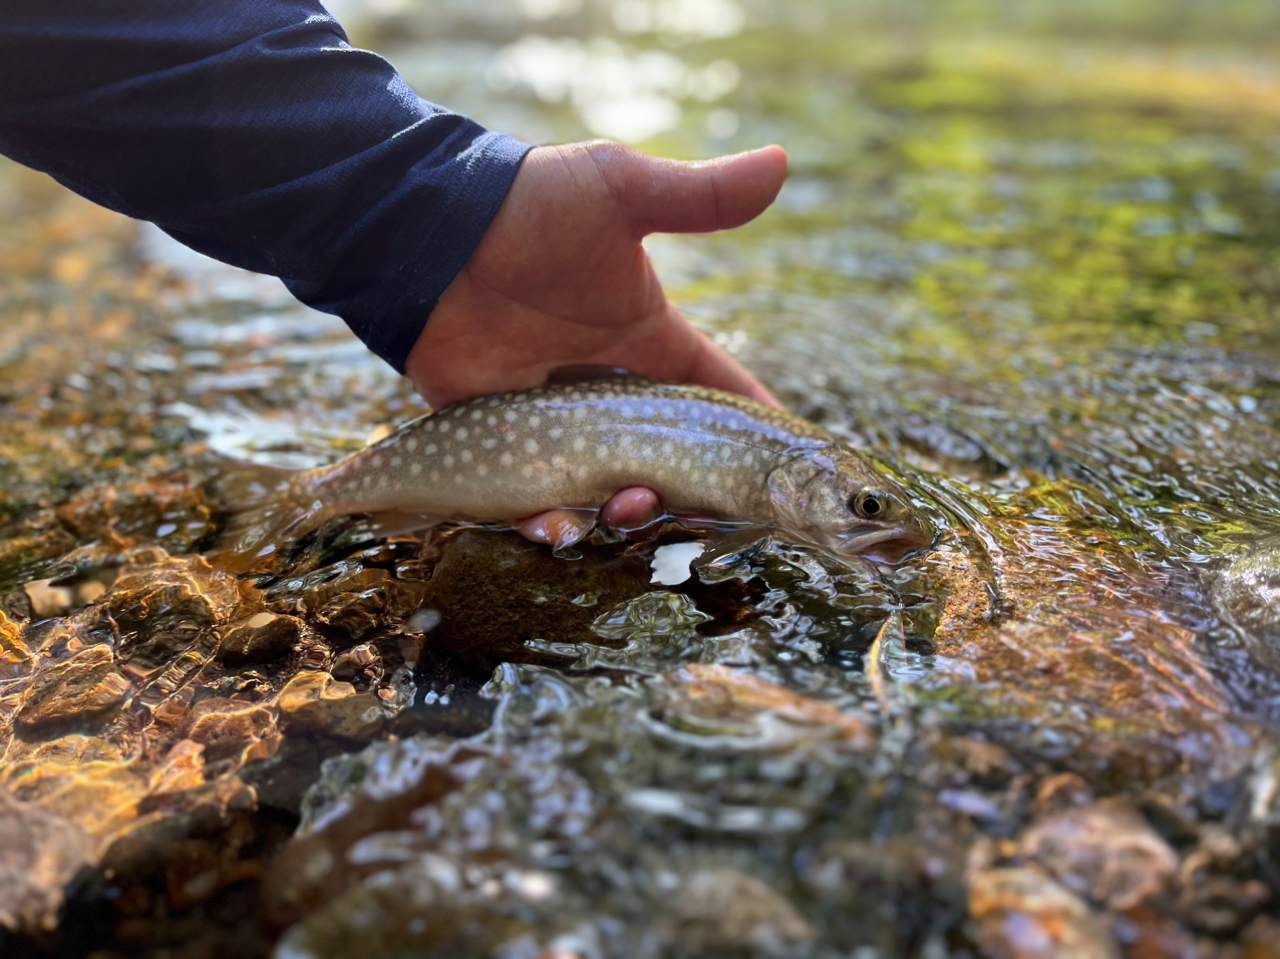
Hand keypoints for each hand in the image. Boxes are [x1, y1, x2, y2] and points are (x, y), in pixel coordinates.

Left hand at [403, 140, 787, 542]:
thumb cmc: (529, 205)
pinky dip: (548, 522)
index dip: (751, 425)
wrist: (429, 233)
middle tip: (691, 502)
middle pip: (665, 454)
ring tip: (627, 508)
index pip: (714, 389)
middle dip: (688, 486)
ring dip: (624, 511)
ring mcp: (552, 417)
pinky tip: (559, 528)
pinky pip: (530, 498)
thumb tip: (781, 162)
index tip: (782, 465)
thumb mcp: (620, 192)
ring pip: (604, 486)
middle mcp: (605, 384)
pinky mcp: (499, 441)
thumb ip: (698, 196)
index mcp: (644, 335)